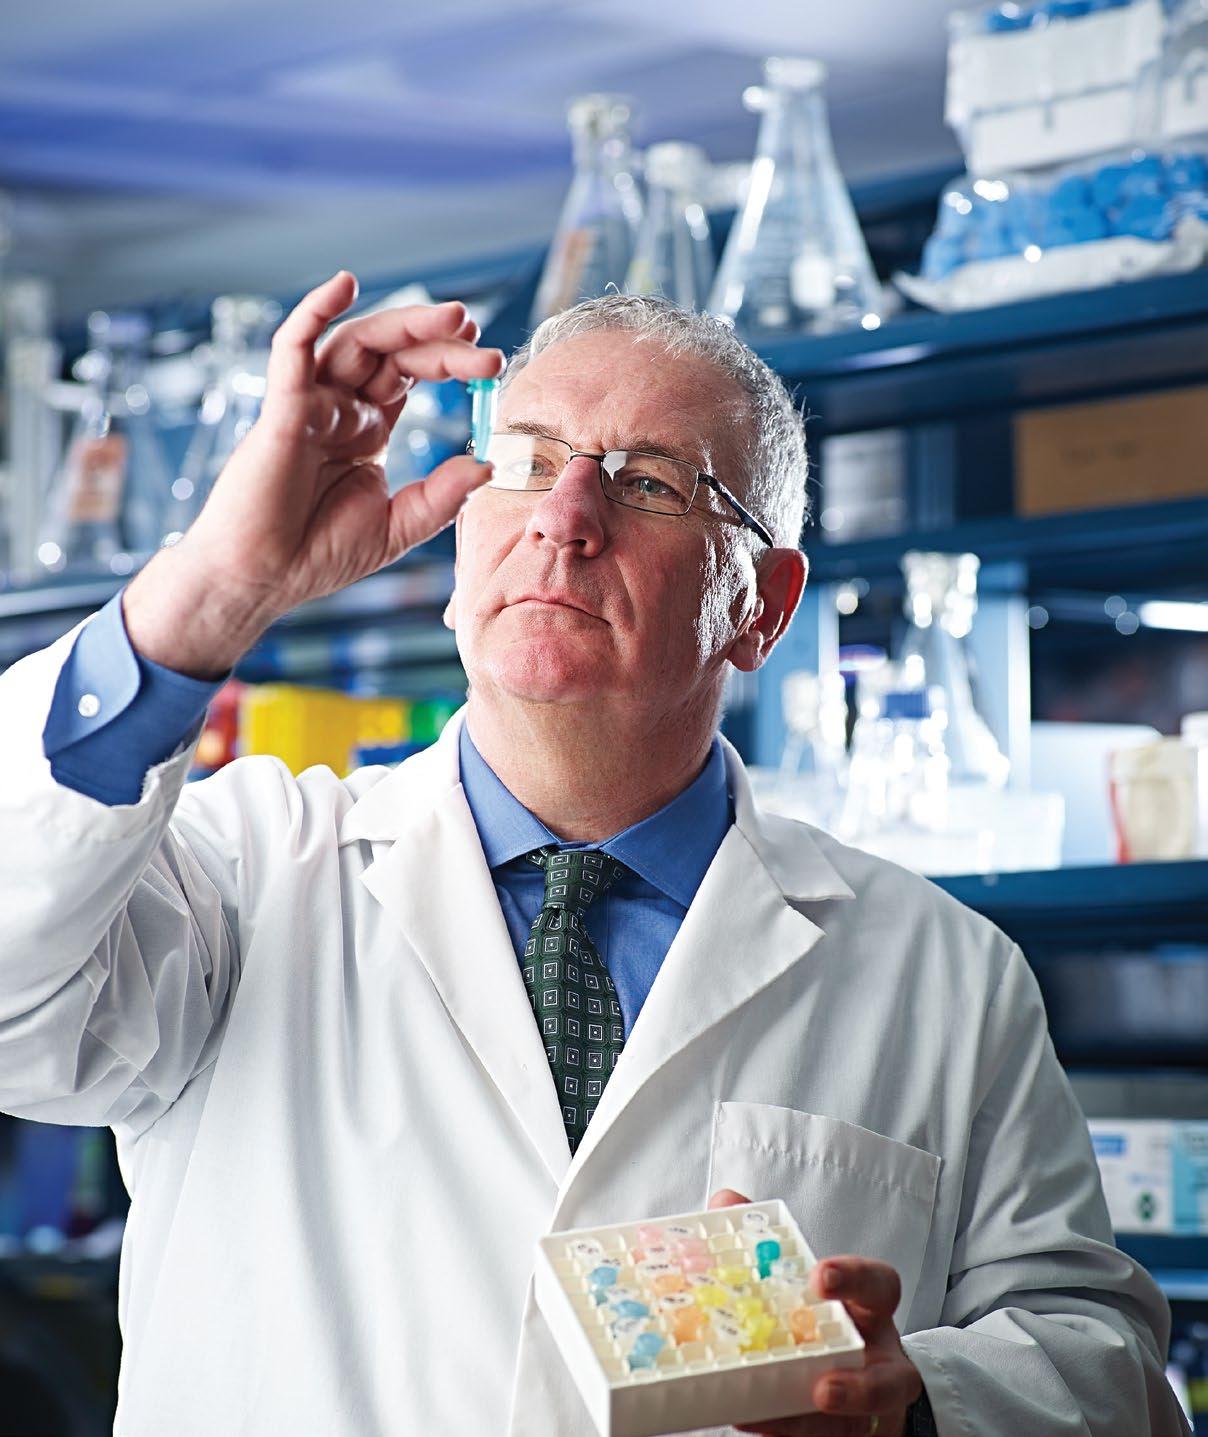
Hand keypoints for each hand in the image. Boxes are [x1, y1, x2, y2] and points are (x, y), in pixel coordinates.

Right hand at [125, 271, 502, 669]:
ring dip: (402, 323)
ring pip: (354, 343)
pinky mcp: (281, 410)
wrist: (261, 581)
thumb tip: (485, 464)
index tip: (492, 366)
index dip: (450, 363)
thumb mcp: (397, 528)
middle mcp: (339, 409)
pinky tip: (343, 284)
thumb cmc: (316, 556)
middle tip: (478, 334)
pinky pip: (292, 348)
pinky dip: (314, 312)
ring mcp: (308, 405)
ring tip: (450, 316)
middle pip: (390, 353)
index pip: (411, 377)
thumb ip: (442, 498)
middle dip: (437, 339)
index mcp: (366, 430)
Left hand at [708, 1189, 921, 1436]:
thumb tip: (726, 1202)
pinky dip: (785, 1434)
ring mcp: (868, 1405)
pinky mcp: (849, 1433)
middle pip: (890, 1380)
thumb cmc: (823, 1316)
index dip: (856, 1280)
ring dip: (812, 1425)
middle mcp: (877, 1359)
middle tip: (822, 1387)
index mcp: (867, 1309)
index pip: (879, 1286)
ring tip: (766, 1419)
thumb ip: (765, 1239)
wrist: (856, 1378)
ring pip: (857, 1427)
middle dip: (861, 1388)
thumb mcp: (801, 1277)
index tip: (820, 1276)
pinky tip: (748, 1421)